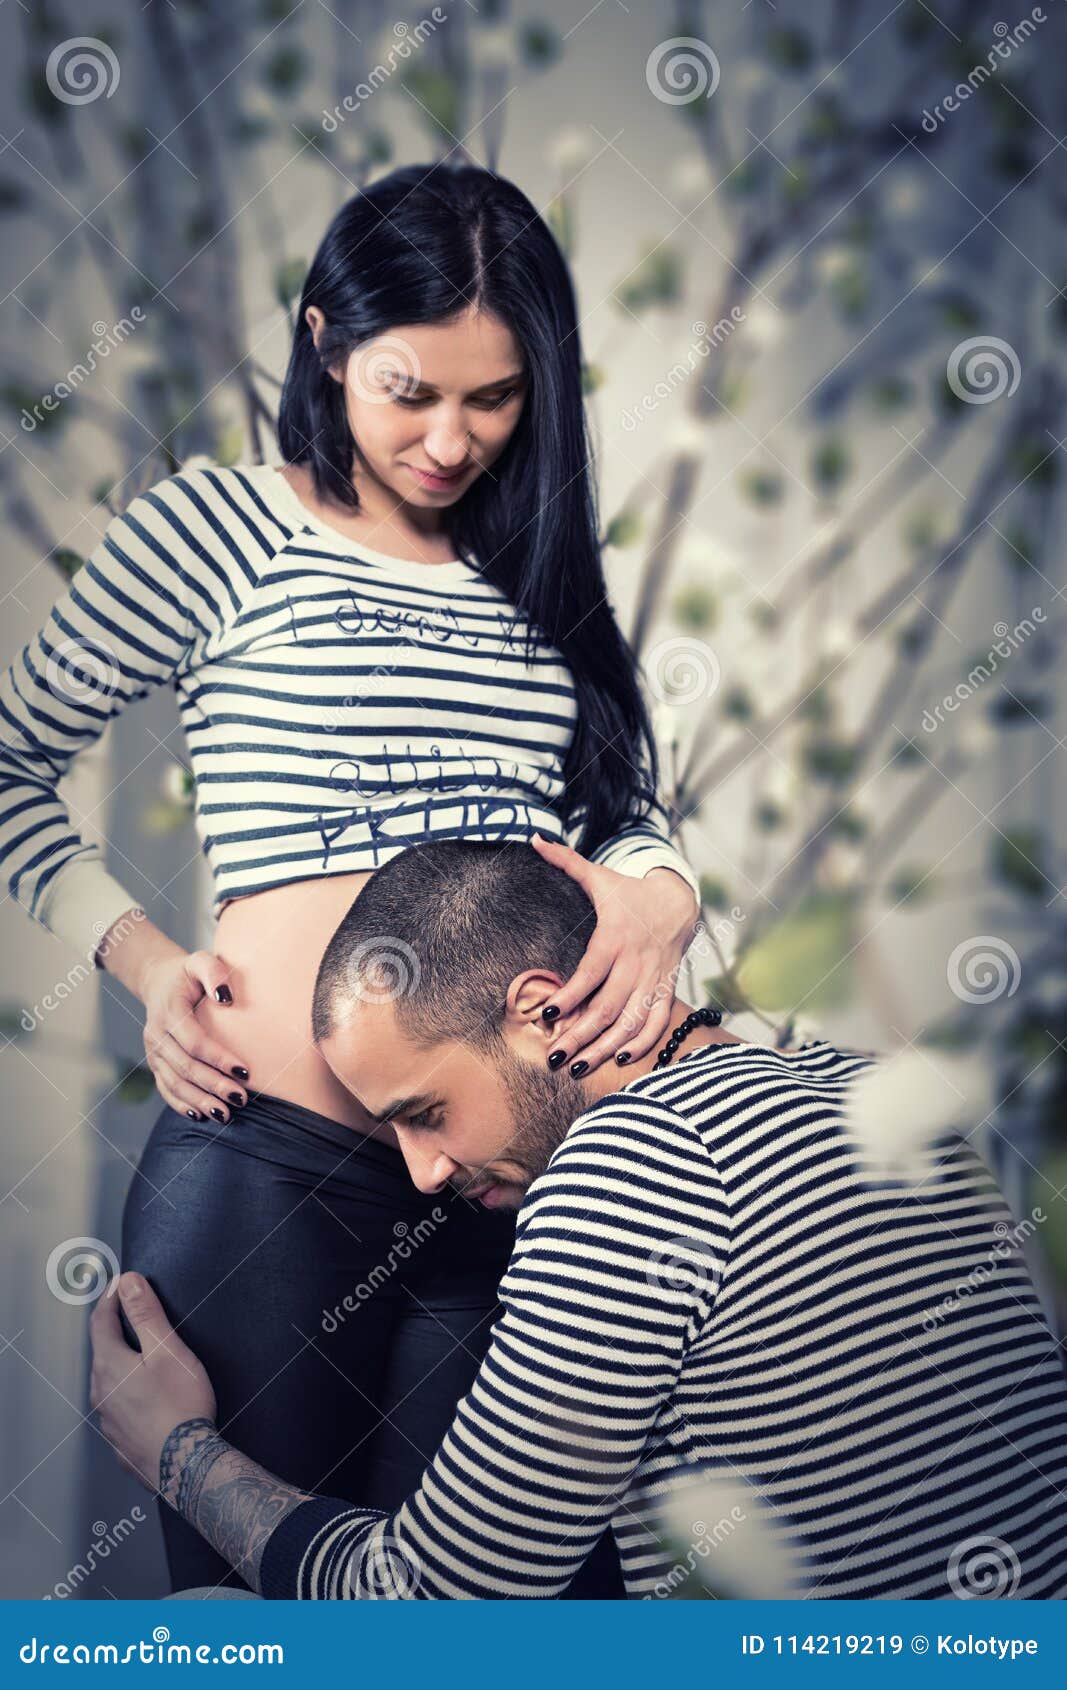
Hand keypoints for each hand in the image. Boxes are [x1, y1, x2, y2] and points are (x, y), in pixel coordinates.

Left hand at [89, 1273, 216, 1492]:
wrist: (184, 1465)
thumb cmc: (181, 1406)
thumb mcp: (167, 1350)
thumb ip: (146, 1314)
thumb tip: (128, 1283)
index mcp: (109, 1365)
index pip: (100, 1321)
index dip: (111, 1298)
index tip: (122, 1283)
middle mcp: (101, 1393)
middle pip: (102, 1351)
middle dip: (115, 1330)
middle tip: (131, 1314)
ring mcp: (107, 1421)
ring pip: (108, 1382)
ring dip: (121, 1364)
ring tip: (142, 1357)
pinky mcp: (119, 1442)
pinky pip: (119, 1409)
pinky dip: (129, 1395)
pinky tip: (147, 1398)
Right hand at [141, 950, 249, 1122]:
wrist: (160, 980)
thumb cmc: (189, 972)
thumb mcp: (202, 960)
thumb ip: (214, 973)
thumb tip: (226, 998)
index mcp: (169, 1010)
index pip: (194, 1041)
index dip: (218, 1058)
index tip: (245, 1072)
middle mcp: (156, 1033)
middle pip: (185, 1067)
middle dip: (214, 1085)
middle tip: (240, 1099)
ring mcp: (153, 1051)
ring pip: (174, 1083)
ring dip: (199, 1101)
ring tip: (225, 1114)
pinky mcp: (155, 1063)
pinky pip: (165, 1089)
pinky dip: (182, 1104)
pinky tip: (201, 1116)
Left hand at [530, 837, 700, 1074]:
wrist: (678, 901)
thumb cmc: (629, 893)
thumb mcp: (599, 876)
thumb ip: (565, 861)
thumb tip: (534, 839)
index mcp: (615, 937)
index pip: (592, 971)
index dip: (571, 994)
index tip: (547, 1012)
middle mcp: (635, 962)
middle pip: (608, 1006)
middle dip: (580, 1036)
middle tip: (554, 1058)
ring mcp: (653, 980)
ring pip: (631, 1022)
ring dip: (606, 1048)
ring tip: (578, 1068)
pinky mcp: (666, 990)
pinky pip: (658, 1022)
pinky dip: (644, 1042)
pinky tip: (622, 1058)